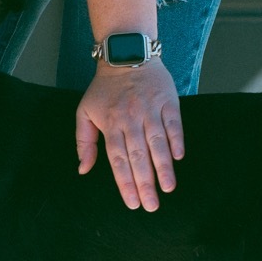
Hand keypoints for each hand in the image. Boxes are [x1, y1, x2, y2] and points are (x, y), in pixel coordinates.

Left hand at [75, 60, 184, 211]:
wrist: (126, 54)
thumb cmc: (104, 89)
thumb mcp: (84, 112)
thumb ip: (84, 142)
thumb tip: (83, 169)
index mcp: (110, 125)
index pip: (118, 161)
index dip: (125, 183)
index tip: (132, 203)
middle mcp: (130, 120)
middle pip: (138, 157)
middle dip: (144, 183)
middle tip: (151, 206)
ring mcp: (150, 110)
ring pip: (157, 143)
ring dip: (163, 167)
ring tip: (167, 188)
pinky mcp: (168, 101)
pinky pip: (173, 124)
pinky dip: (176, 140)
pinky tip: (178, 158)